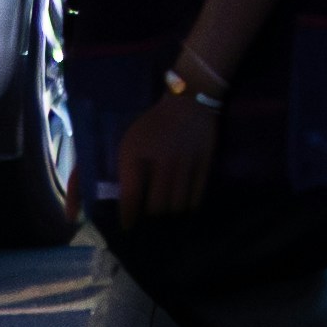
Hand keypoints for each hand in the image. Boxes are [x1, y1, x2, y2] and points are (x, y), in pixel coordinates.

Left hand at [115, 84, 224, 222]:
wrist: (188, 100)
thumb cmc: (154, 125)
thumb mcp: (131, 143)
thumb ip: (125, 174)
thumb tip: (121, 205)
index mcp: (138, 152)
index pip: (131, 196)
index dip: (128, 216)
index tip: (128, 226)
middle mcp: (163, 159)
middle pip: (157, 206)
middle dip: (151, 219)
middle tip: (149, 226)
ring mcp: (187, 161)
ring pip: (178, 204)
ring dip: (171, 214)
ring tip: (167, 220)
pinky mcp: (205, 161)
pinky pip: (198, 194)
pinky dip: (190, 205)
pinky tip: (184, 208)